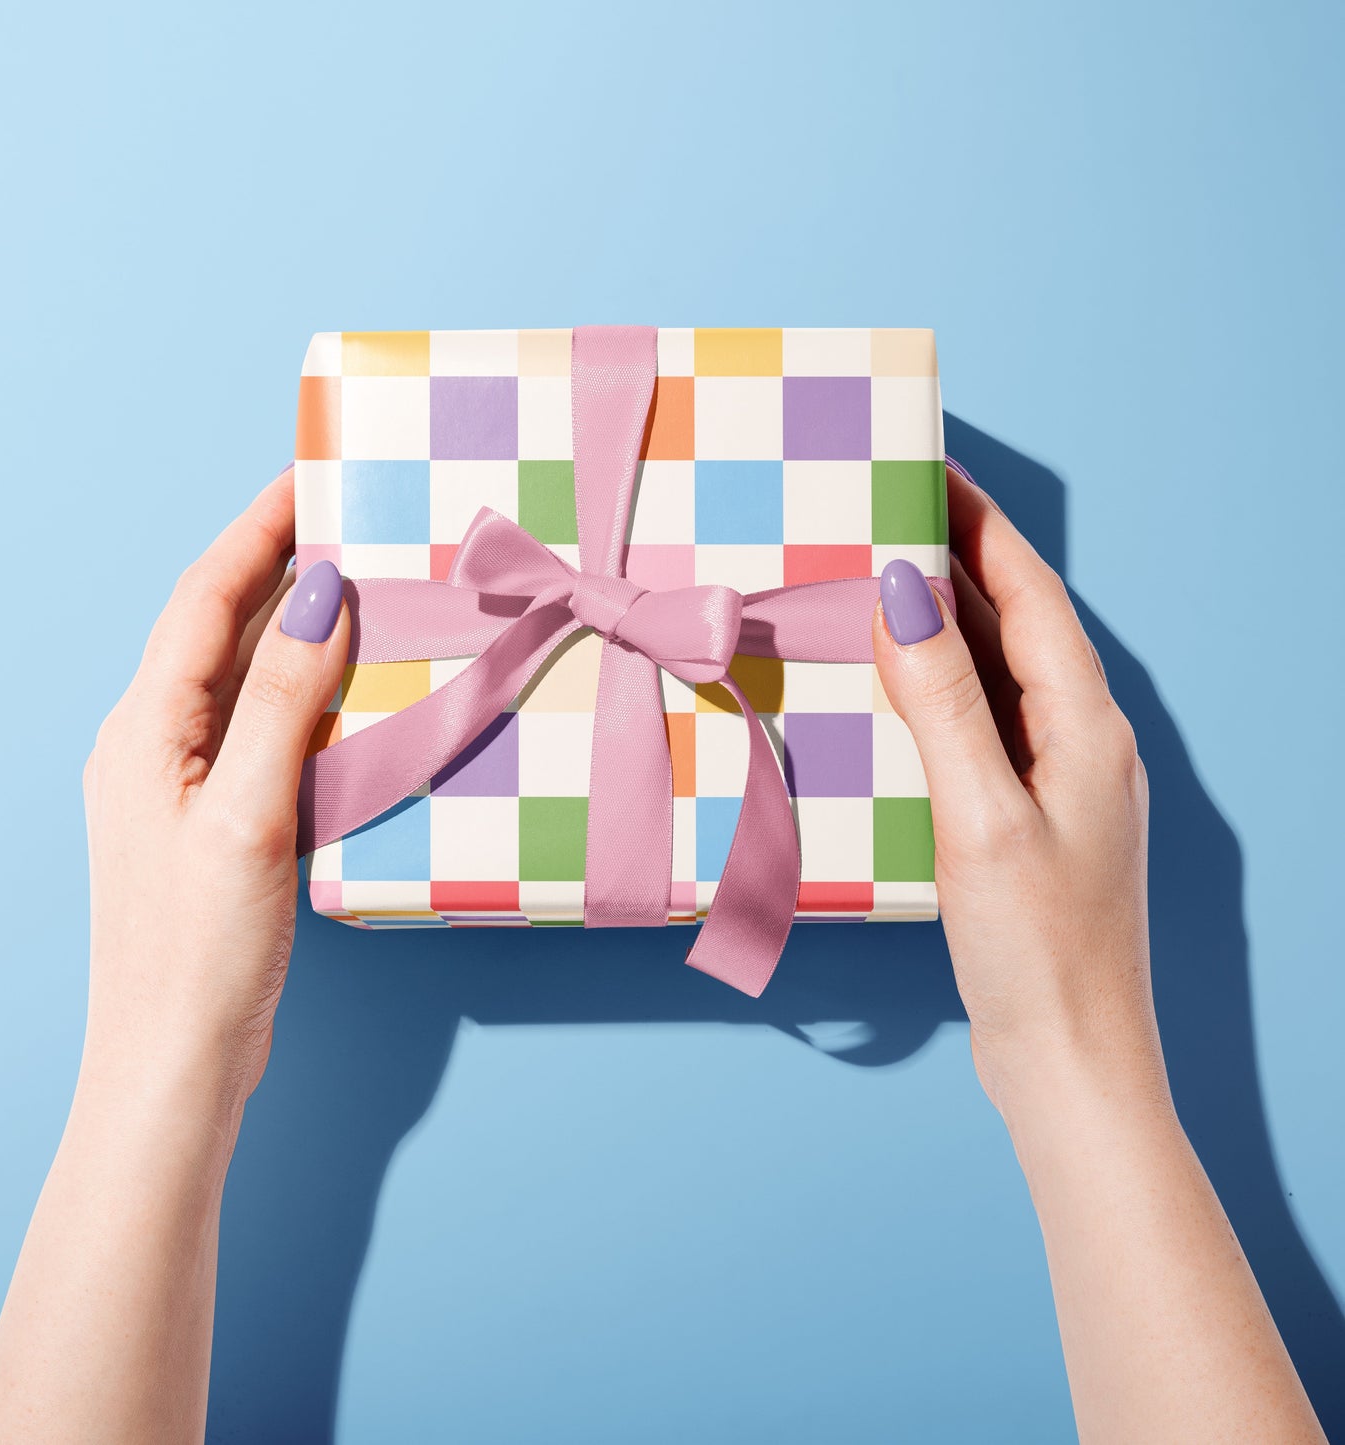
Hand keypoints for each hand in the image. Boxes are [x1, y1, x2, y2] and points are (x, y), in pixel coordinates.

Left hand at [80, 465, 347, 1121]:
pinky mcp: (207, 819)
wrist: (172, 1064)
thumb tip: (317, 592)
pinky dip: (299, 688)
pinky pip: (254, 724)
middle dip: (277, 561)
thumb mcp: (246, 816)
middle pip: (215, 624)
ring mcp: (175, 783)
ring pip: (236, 673)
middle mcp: (150, 742)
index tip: (313, 474)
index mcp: (144, 729)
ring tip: (359, 585)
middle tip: (351, 517)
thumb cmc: (199, 951)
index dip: (257, 528)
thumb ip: (280, 701)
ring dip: (291, 623)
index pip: (204, 597)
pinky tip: (344, 692)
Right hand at [872, 463, 1160, 1121]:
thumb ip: (945, 703)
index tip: (932, 466)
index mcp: (1086, 727)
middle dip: (959, 561)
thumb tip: (906, 594)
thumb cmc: (1037, 950)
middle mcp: (1083, 742)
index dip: (982, 524)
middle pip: (1017, 625)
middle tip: (891, 511)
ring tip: (883, 582)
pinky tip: (898, 694)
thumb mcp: (982, 817)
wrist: (1073, 1064)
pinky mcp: (1032, 820)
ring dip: (946, 624)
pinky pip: (984, 725)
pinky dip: (940, 691)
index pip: (1029, 595)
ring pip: (999, 675)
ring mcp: (1060, 783)